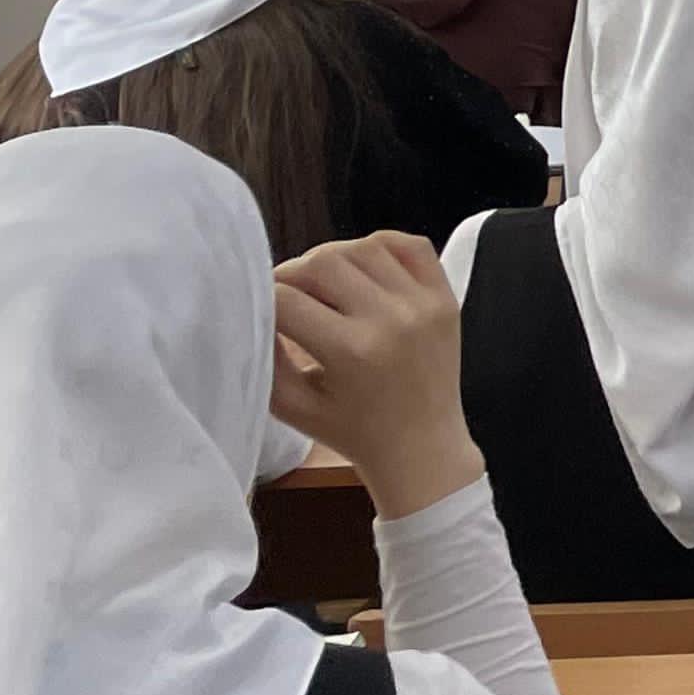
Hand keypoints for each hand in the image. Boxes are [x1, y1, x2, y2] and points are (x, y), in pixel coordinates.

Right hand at [270, 234, 485, 520]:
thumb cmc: (351, 430)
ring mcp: (424, 306)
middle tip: (288, 296)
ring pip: (363, 247)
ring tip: (323, 287)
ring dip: (333, 259)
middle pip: (322, 262)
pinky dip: (381, 247)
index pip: (286, 298)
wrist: (422, 448)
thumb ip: (262, 354)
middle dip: (293, 274)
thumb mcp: (289, 403)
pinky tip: (363, 271)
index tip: (260, 307)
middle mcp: (392, 320)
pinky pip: (411, 246)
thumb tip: (248, 305)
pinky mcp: (445, 299)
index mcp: (352, 351)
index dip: (262, 297)